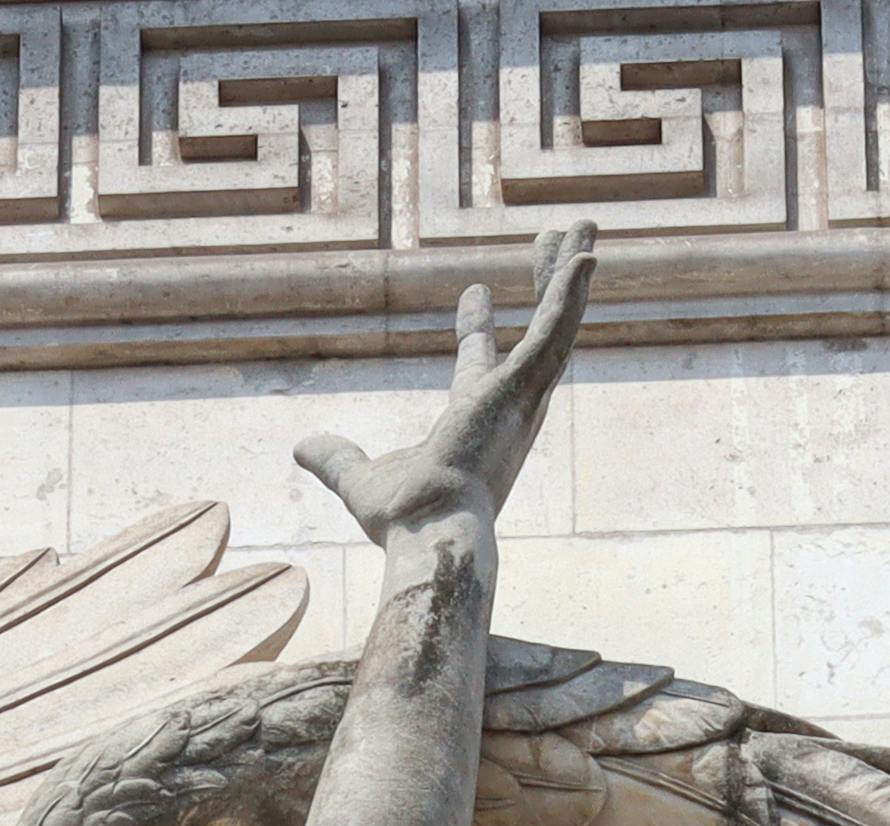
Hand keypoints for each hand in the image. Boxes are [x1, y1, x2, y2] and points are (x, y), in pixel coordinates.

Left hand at [296, 226, 593, 551]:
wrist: (428, 532)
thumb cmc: (402, 519)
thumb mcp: (358, 479)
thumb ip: (336, 458)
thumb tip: (302, 449)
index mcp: (474, 419)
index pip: (479, 362)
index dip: (477, 326)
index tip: (475, 292)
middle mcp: (508, 406)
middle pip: (536, 333)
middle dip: (547, 288)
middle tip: (554, 244)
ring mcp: (521, 396)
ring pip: (557, 323)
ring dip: (569, 275)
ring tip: (581, 228)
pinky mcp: (524, 387)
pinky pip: (556, 330)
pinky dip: (571, 294)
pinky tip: (587, 257)